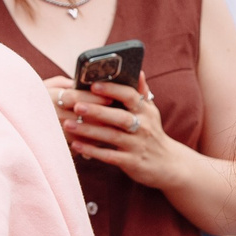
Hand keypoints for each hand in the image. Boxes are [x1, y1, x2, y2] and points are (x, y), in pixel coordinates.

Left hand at [53, 75, 187, 191]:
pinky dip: (92, 151)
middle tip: (76, 105)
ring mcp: (137, 146)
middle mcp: (143, 127)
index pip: (130, 96)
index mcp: (146, 111)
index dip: (113, 90)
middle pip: (119, 117)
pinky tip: (76, 146)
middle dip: (97, 111)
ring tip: (68, 124)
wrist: (168, 165)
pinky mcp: (131, 163)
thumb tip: (137, 70)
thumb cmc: (153, 134)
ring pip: (111, 136)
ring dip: (88, 130)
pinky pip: (109, 156)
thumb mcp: (151, 112)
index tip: (93, 85)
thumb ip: (142, 93)